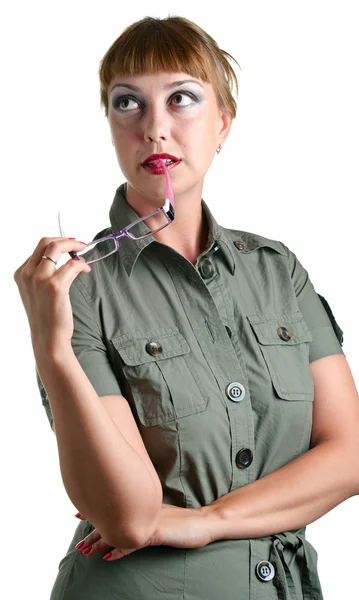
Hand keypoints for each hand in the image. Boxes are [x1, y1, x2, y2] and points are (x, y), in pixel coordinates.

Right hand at [14, 237, 90, 349]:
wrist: (48, 337)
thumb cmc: (45, 316)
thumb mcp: (38, 291)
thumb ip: (46, 274)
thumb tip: (69, 260)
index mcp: (21, 274)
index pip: (38, 248)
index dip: (56, 243)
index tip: (69, 246)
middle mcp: (28, 274)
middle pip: (45, 242)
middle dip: (64, 240)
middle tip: (79, 244)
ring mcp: (40, 279)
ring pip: (57, 248)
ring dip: (74, 246)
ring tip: (83, 252)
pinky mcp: (55, 286)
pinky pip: (72, 264)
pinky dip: (81, 264)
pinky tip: (86, 269)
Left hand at [74, 503, 213, 561]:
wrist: (203, 521)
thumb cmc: (183, 521)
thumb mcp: (161, 516)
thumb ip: (146, 516)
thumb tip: (132, 520)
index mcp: (142, 508)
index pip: (114, 507)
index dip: (95, 512)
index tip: (77, 513)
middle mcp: (142, 512)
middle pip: (112, 520)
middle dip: (92, 533)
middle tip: (78, 544)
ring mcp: (148, 522)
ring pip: (119, 531)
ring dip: (100, 542)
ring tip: (84, 551)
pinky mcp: (156, 534)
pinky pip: (134, 543)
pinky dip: (120, 550)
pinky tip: (109, 557)